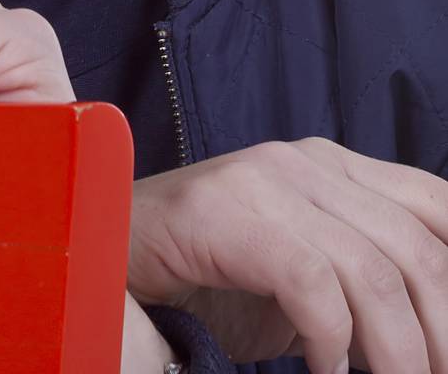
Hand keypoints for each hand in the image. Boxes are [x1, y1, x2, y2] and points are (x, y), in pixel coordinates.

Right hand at [127, 136, 447, 373]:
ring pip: (374, 271)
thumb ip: (362, 284)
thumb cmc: (208, 280)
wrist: (102, 255)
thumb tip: (435, 337)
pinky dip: (332, 344)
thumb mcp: (307, 280)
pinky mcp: (223, 213)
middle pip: (418, 247)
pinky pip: (310, 282)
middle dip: (443, 331)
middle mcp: (305, 161)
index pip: (436, 204)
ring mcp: (262, 180)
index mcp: (333, 166)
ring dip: (399, 354)